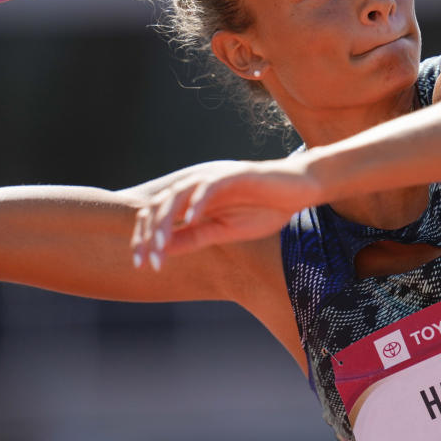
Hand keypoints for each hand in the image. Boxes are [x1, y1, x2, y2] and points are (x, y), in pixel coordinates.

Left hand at [130, 158, 320, 270]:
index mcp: (192, 199)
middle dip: (148, 235)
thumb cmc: (263, 210)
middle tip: (146, 263)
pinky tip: (191, 222)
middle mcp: (196, 185)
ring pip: (177, 196)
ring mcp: (214, 178)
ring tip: (160, 247)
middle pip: (158, 205)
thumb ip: (195, 237)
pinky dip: (197, 203)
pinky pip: (209, 187)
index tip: (142, 265)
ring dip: (166, 222)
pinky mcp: (234, 174)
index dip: (144, 238)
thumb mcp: (225, 232)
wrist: (298, 190)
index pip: (155, 214)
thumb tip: (163, 250)